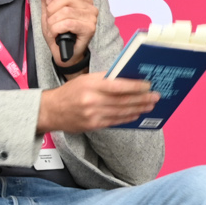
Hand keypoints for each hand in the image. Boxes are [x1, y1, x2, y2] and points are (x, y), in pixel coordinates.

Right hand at [37, 73, 158, 133]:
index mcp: (90, 84)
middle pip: (123, 100)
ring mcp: (92, 114)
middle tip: (155, 96)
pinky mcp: (93, 125)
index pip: (118, 85)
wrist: (50, 110)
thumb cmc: (70, 92)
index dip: (135, 86)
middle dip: (142, 98)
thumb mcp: (86, 79)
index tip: (148, 85)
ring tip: (150, 105)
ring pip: (121, 112)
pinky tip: (136, 113)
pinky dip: (128, 117)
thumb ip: (106, 79)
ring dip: (138, 108)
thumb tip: (129, 79)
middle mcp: (91, 100)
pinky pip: (115, 121)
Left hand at [38, 0, 97, 68]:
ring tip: (53, 29)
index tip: (51, 4)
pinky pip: (68, 23)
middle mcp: (90, 6)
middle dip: (51, 9)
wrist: (63, 53)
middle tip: (51, 20)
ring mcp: (91, 18)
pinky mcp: (89, 29)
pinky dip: (56, 29)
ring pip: (65, 11)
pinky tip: (57, 34)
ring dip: (52, 22)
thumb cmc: (58, 32)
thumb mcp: (48, 11)